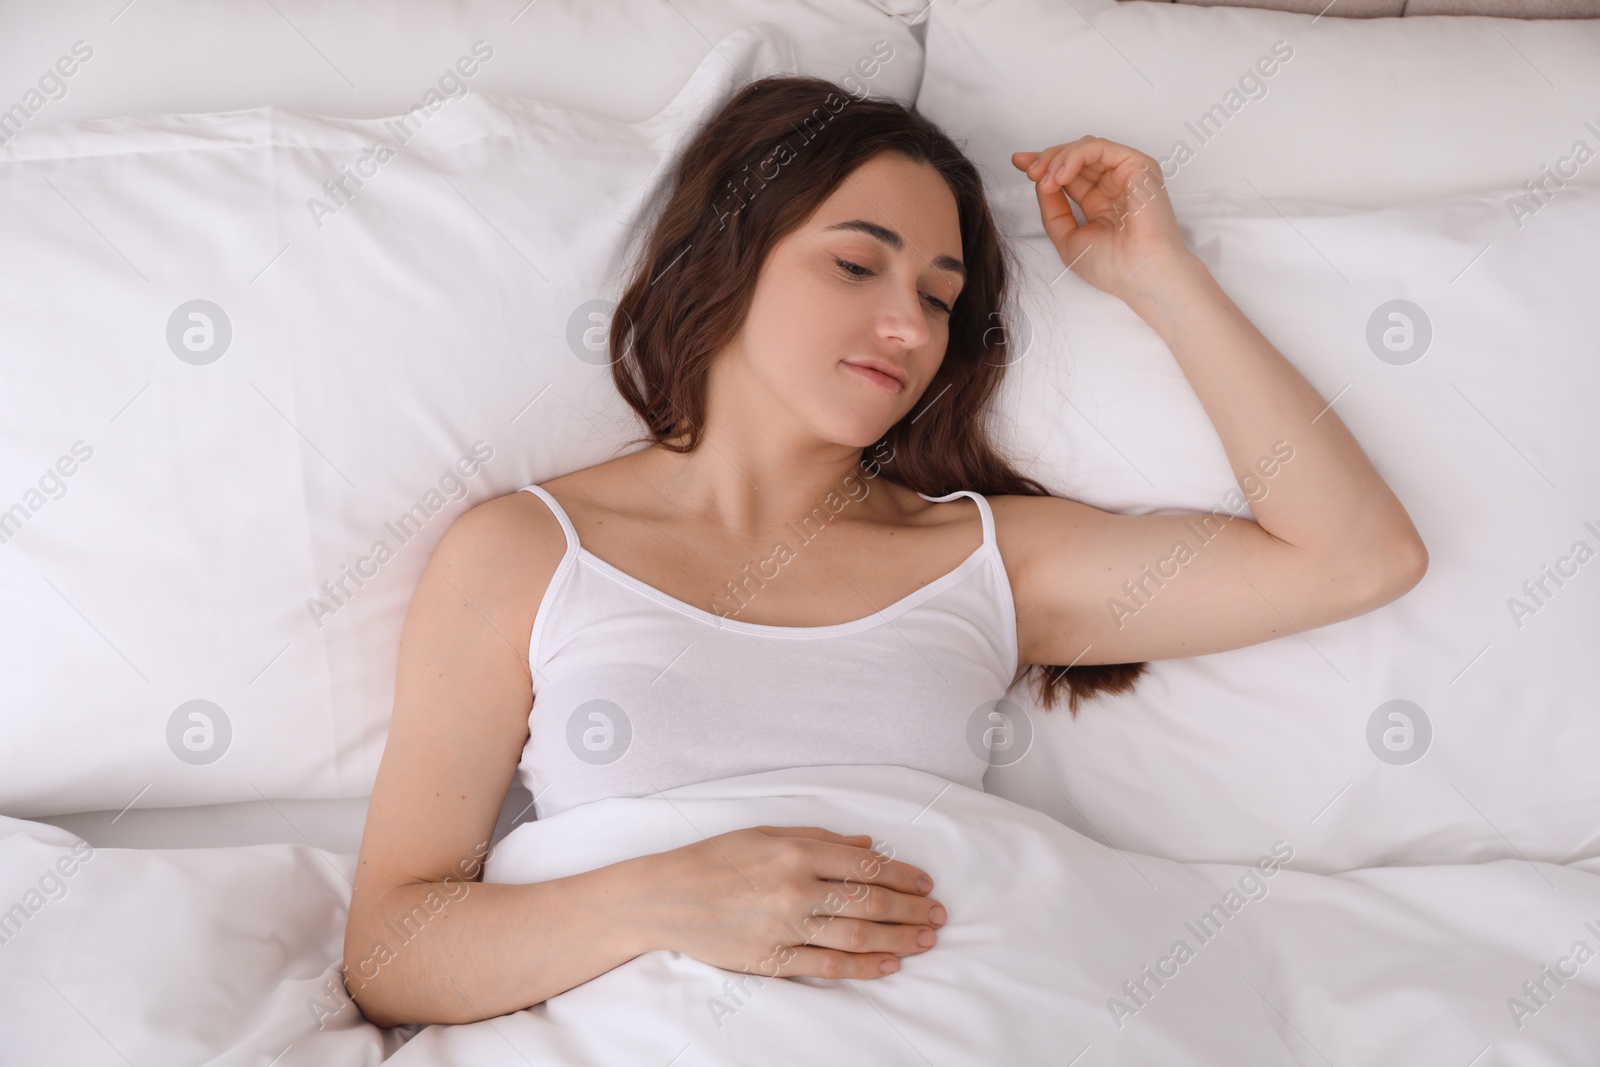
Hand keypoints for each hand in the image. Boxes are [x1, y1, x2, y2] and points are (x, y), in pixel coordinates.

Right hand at [636, 825, 945, 980]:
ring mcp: (786, 926)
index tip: (925, 884)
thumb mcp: (767, 834)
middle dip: (911, 910)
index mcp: (797, 850)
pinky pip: (828, 966)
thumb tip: (866, 847)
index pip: (866, 865)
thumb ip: (820, 839)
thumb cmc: (716, 858)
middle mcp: (796, 888)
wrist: (666, 896)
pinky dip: (864, 967)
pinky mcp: (773, 958)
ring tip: (925, 941)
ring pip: (857, 936)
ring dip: (898, 939)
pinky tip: (889, 966)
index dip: (903, 875)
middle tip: (938, 915)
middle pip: (870, 902)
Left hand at [1012, 136, 1195, 303]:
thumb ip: (1052, 209)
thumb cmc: (1113, 266)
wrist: (1141, 275)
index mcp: (1100, 202)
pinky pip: (1100, 148)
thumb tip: (1040, 181)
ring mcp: (1127, 174)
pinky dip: (1075, 157)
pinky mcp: (1138, 165)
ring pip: (1085, 148)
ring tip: (1044, 179)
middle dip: (1046, 158)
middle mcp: (1114, 185)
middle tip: (1028, 170)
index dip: (1043, 164)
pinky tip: (1061, 175)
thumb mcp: (1067, 237)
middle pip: (1075, 157)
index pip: (1069, 174)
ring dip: (1058, 159)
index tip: (1018, 163)